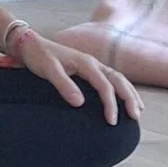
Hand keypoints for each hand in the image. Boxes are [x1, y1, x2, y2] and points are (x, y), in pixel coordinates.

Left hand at [8, 25, 142, 124]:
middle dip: (129, 98)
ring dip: (129, 93)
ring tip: (138, 110)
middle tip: (135, 117)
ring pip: (118, 78)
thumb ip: (63, 85)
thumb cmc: (38, 56)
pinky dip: (122, 88)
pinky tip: (124, 98)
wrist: (29, 44)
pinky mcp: (88, 68)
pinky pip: (111, 78)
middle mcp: (93, 63)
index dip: (111, 104)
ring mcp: (92, 65)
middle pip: (119, 80)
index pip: (105, 86)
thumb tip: (79, 103)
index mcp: (86, 63)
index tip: (112, 122)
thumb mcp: (48, 70)